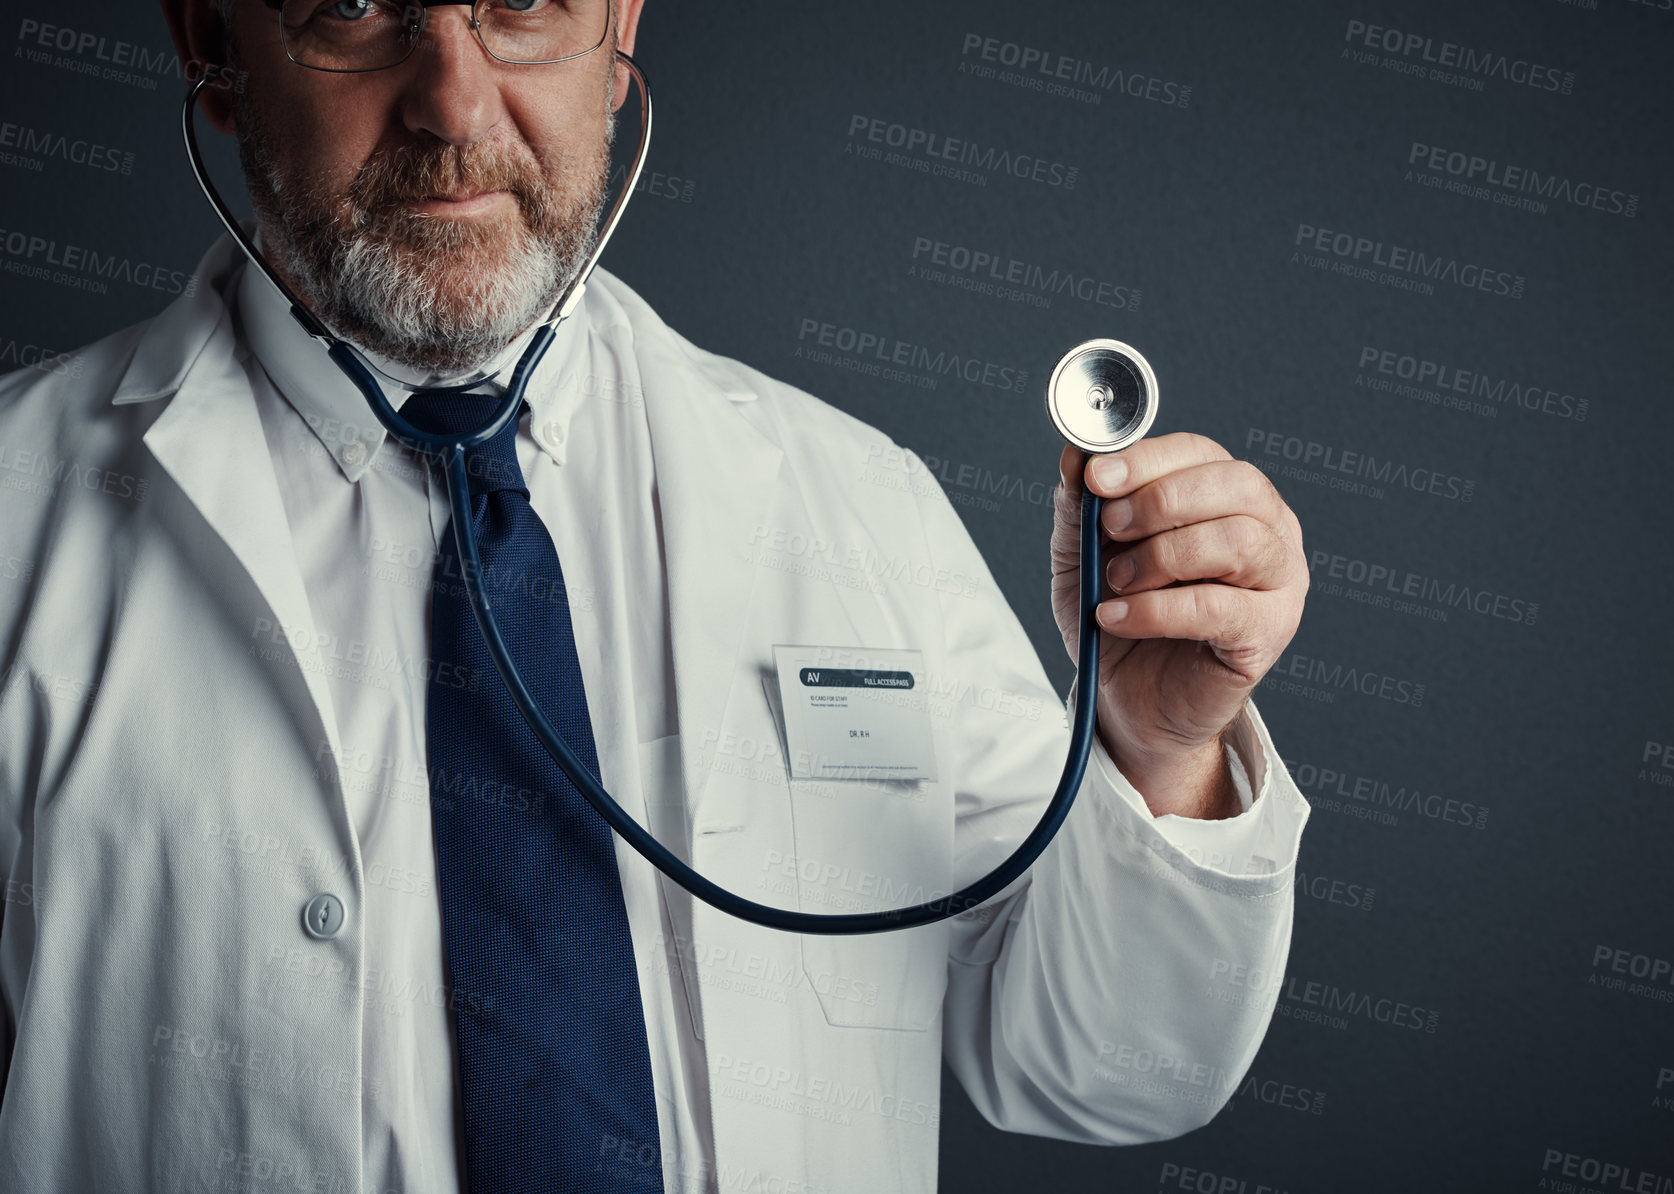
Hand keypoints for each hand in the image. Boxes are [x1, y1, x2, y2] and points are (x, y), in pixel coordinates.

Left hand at [1050, 433, 1307, 817]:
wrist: (1129, 700)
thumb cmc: (1118, 620)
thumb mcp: (1083, 558)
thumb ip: (1080, 508)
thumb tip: (1073, 457)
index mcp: (1224, 496)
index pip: (1202, 453)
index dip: (1148, 459)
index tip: (1095, 477)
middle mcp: (1267, 529)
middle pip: (1238, 485)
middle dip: (1162, 499)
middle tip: (1109, 526)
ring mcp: (1278, 582)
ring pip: (1238, 542)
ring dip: (1162, 556)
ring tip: (1114, 581)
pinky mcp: (1267, 634)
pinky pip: (1220, 608)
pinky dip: (1158, 609)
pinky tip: (1116, 617)